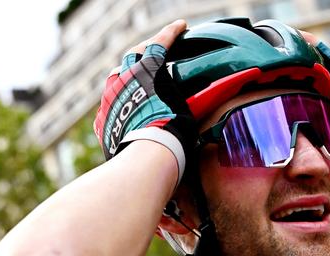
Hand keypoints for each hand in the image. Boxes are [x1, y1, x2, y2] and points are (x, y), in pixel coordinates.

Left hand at [93, 20, 195, 186]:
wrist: (147, 156)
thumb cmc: (173, 132)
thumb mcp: (189, 109)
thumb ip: (194, 97)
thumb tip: (225, 90)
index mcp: (148, 69)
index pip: (161, 43)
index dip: (171, 32)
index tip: (180, 25)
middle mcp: (125, 78)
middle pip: (134, 55)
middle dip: (146, 49)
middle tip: (155, 48)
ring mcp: (110, 97)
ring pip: (118, 77)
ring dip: (129, 74)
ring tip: (138, 77)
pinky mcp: (103, 117)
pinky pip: (110, 103)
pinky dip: (120, 100)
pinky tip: (125, 105)